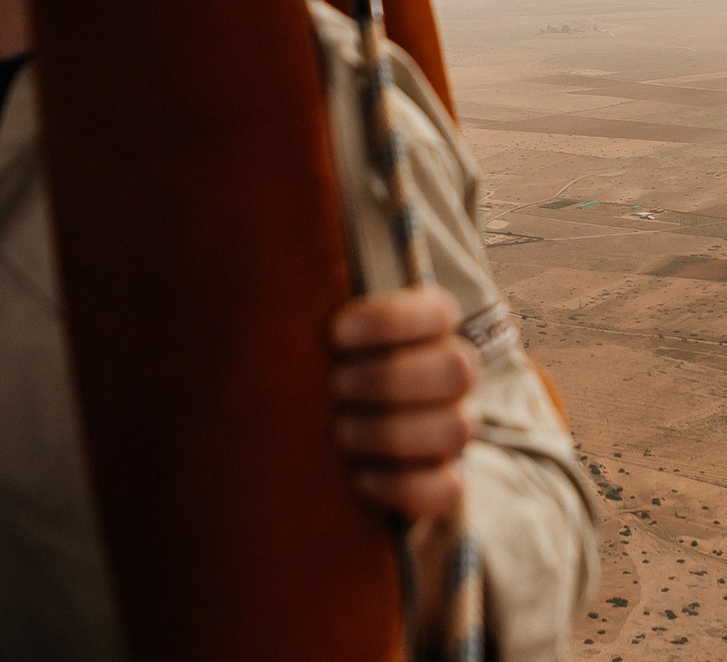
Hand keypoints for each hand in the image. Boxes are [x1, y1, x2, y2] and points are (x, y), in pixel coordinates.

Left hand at [328, 283, 479, 519]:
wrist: (313, 446)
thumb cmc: (310, 370)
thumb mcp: (310, 334)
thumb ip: (308, 301)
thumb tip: (267, 235)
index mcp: (429, 329)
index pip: (440, 311)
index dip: (391, 320)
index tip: (334, 333)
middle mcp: (451, 376)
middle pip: (458, 370)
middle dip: (390, 379)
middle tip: (336, 386)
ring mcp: (452, 430)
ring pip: (457, 428)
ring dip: (393, 431)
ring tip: (339, 432)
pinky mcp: (444, 484)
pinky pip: (449, 490)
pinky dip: (404, 485)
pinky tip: (359, 478)